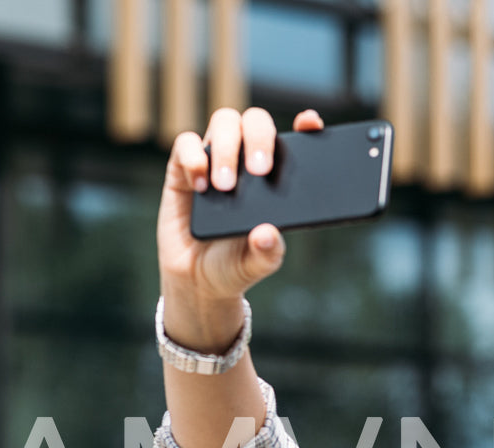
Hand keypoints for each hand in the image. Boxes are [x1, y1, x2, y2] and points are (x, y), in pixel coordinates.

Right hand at [156, 106, 323, 349]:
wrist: (197, 280)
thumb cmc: (235, 265)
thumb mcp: (258, 265)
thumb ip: (268, 252)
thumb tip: (268, 233)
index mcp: (275, 177)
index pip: (293, 141)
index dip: (305, 125)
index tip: (310, 123)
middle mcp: (246, 160)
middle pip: (256, 121)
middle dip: (260, 138)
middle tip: (260, 170)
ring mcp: (215, 160)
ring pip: (224, 122)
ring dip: (227, 149)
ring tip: (226, 187)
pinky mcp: (182, 169)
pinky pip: (185, 144)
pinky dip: (193, 157)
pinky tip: (200, 185)